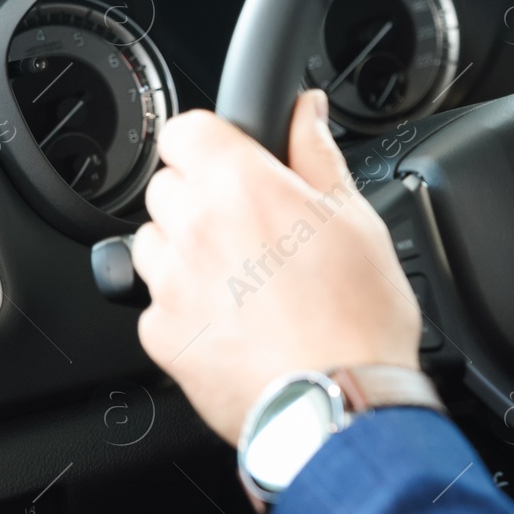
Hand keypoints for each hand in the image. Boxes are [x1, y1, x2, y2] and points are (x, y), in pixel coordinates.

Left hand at [132, 91, 421, 443]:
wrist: (341, 402)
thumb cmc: (358, 316)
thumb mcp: (358, 220)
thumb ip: (319, 155)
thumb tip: (306, 111)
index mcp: (240, 186)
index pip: (185, 130)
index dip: (214, 142)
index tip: (239, 162)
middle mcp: (193, 228)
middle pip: (168, 187)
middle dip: (205, 198)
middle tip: (258, 229)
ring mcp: (170, 285)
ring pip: (155, 243)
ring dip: (189, 250)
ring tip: (246, 279)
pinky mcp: (161, 335)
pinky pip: (159, 302)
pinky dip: (188, 306)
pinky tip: (237, 322)